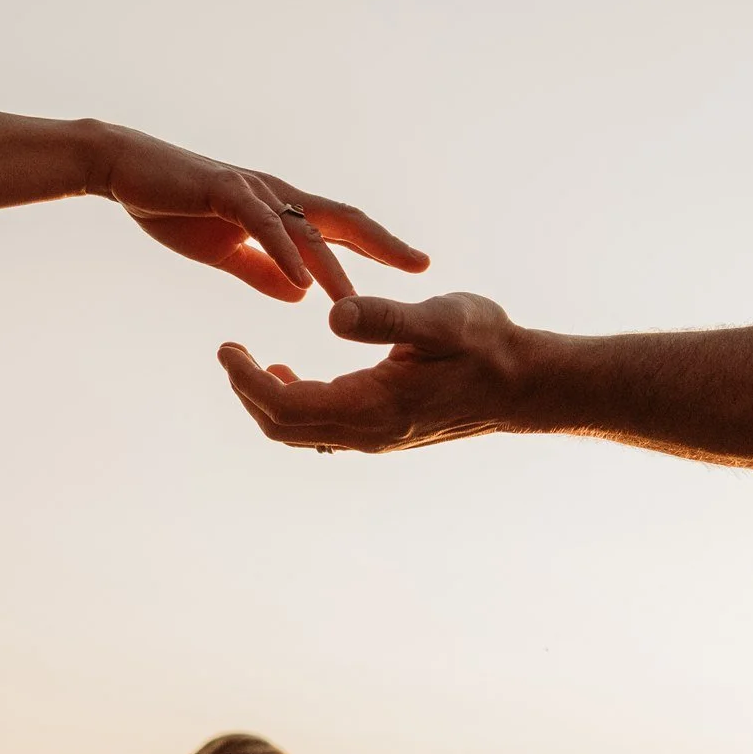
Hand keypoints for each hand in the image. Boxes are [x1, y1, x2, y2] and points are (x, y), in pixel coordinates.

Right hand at [90, 125, 429, 304]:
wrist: (125, 170)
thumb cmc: (174, 207)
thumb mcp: (226, 253)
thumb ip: (263, 272)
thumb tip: (299, 294)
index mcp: (280, 210)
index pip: (341, 229)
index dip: (379, 246)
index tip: (415, 266)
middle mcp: (276, 196)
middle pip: (342, 221)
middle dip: (384, 245)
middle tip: (422, 267)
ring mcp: (254, 193)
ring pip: (305, 232)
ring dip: (334, 270)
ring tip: (358, 303)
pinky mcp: (226, 194)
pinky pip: (263, 228)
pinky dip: (284, 256)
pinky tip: (302, 283)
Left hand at [219, 291, 526, 449]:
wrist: (527, 384)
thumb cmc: (489, 345)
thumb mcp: (441, 320)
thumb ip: (386, 318)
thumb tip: (333, 316)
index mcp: (372, 407)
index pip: (285, 404)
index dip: (246, 378)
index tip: (225, 346)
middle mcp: (368, 432)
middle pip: (283, 428)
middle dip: (248, 391)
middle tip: (228, 351)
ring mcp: (375, 437)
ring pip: (301, 433)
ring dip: (268, 401)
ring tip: (252, 362)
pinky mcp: (384, 432)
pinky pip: (323, 429)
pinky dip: (295, 406)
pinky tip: (294, 373)